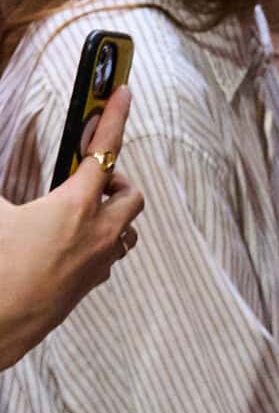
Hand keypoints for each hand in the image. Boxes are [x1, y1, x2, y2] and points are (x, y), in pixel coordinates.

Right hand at [0, 91, 142, 369]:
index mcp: (76, 206)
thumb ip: (3, 184)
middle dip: (116, 180)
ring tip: (83, 208)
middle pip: (132, 194)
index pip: (104, 150)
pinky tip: (72, 240)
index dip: (114, 116)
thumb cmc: (0, 264)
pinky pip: (111, 255)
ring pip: (128, 230)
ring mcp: (99, 262)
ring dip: (114, 213)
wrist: (3, 322)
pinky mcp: (92, 284)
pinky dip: (101, 240)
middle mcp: (98, 234)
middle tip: (91, 176)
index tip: (123, 90)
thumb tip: (6, 187)